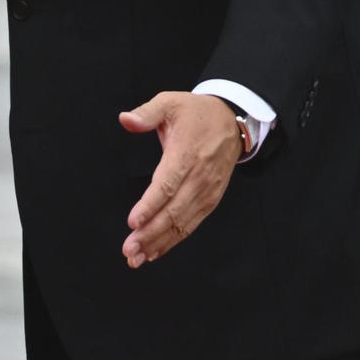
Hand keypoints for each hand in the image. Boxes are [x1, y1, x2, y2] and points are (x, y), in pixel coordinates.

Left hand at [119, 90, 242, 268]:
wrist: (233, 120)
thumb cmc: (197, 113)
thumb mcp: (170, 102)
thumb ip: (147, 113)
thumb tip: (126, 119)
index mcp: (187, 153)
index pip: (167, 184)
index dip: (150, 205)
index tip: (133, 221)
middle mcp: (199, 177)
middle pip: (174, 210)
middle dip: (150, 233)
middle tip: (129, 249)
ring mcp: (207, 191)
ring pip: (182, 223)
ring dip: (159, 242)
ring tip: (136, 257)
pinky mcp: (210, 199)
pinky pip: (191, 224)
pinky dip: (173, 240)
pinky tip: (155, 251)